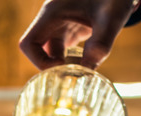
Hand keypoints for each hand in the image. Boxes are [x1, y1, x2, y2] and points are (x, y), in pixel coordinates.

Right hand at [19, 0, 137, 69]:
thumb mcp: (112, 17)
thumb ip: (102, 41)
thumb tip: (89, 68)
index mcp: (52, 13)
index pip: (28, 44)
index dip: (39, 61)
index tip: (62, 67)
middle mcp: (52, 20)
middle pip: (37, 51)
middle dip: (51, 67)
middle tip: (73, 76)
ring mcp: (60, 25)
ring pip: (50, 53)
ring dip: (62, 66)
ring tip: (83, 73)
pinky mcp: (71, 30)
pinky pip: (63, 51)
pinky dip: (72, 61)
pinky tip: (88, 65)